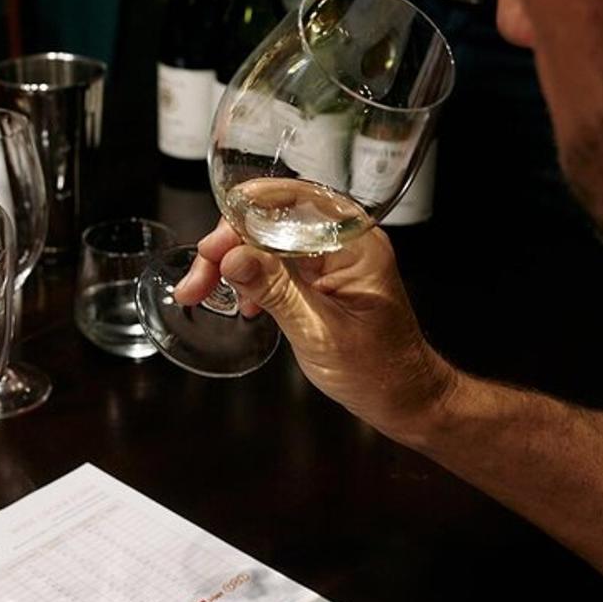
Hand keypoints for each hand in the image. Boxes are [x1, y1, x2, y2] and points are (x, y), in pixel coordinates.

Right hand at [173, 220, 455, 440]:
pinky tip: (242, 305)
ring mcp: (330, 260)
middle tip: (197, 280)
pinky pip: (276, 265)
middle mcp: (342, 242)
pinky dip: (250, 280)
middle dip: (228, 246)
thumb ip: (277, 290)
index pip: (291, 201)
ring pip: (267, 243)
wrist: (405, 400)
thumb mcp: (320, 332)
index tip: (212, 250)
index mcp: (354, 243)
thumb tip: (233, 256)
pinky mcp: (320, 280)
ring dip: (231, 264)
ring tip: (202, 293)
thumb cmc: (379, 371)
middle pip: (271, 220)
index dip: (243, 219)